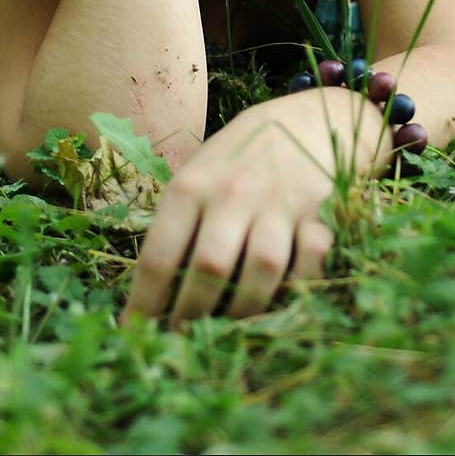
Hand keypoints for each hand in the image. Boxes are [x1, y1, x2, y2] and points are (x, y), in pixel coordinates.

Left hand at [121, 88, 389, 326]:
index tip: (134, 332)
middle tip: (183, 339)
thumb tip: (151, 284)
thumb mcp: (203, 168)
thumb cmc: (246, 151)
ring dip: (242, 310)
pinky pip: (309, 262)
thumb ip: (181, 215)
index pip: (159, 254)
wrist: (314, 116)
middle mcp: (234, 193)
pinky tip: (282, 298)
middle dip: (192, 315)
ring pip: (260, 271)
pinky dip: (297, 286)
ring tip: (227, 329)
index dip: (144, 303)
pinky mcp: (320, 212)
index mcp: (193, 184)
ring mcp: (279, 202)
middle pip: (208, 269)